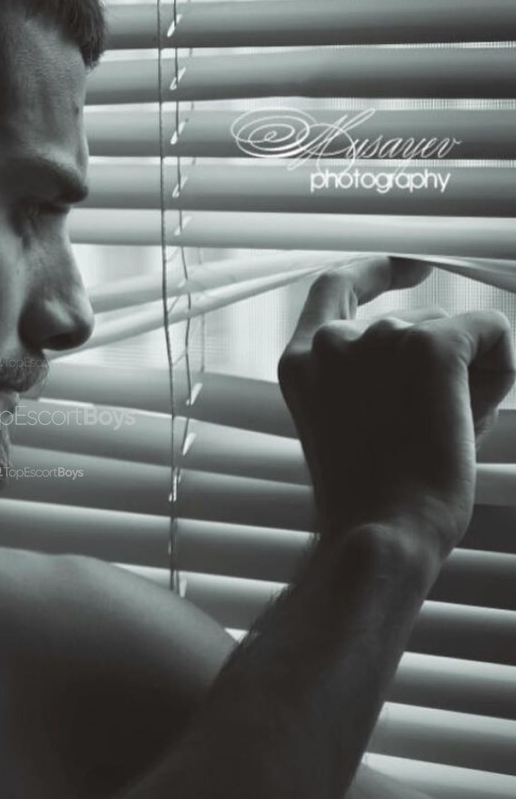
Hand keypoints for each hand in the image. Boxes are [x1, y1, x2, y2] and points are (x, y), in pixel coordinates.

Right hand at [278, 257, 514, 554]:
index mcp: (302, 362)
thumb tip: (450, 338)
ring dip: (467, 375)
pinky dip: (500, 366)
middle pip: (413, 323)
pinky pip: (491, 331)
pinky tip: (475, 414)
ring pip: (454, 332)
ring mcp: (382, 337)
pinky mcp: (432, 346)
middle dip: (439, 365)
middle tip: (434, 433)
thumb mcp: (353, 424)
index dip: (376, 270)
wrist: (384, 531)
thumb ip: (374, 374)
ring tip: (443, 437)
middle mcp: (334, 341)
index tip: (411, 266)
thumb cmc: (372, 498)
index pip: (334, 287)